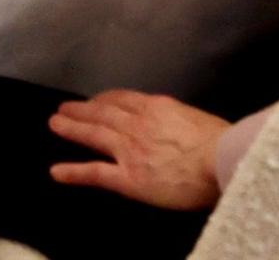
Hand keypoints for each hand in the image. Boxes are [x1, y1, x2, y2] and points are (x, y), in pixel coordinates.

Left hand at [45, 92, 231, 211]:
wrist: (223, 159)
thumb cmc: (221, 141)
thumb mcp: (195, 117)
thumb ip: (177, 118)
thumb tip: (173, 125)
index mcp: (156, 107)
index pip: (123, 100)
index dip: (105, 100)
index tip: (95, 100)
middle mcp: (138, 124)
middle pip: (103, 113)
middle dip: (82, 109)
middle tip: (63, 108)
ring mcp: (130, 150)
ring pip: (94, 135)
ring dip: (72, 128)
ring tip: (55, 124)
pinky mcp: (129, 178)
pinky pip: (96, 173)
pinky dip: (74, 172)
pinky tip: (57, 172)